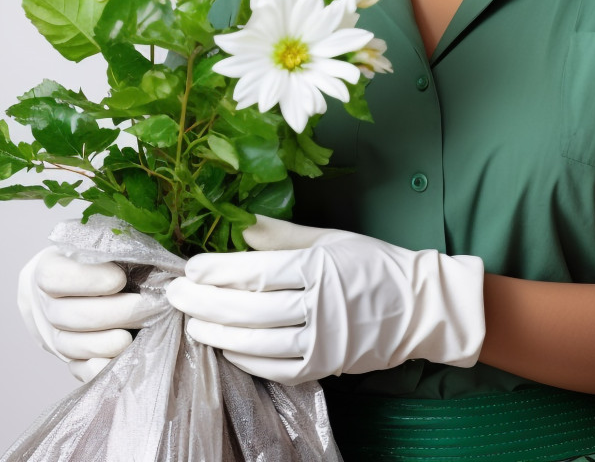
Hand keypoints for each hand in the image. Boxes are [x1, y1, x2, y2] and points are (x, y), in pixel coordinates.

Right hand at [18, 246, 159, 382]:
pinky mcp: (66, 357)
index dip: (87, 280)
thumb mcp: (101, 241)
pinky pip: (76, 370)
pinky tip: (118, 361)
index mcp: (48, 267)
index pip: (53, 276)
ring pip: (68, 345)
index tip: (119, 279)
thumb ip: (116, 245)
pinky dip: (97, 369)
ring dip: (102, 344)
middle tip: (142, 308)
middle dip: (109, 314)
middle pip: (65, 315)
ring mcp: (50, 334)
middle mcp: (42, 303)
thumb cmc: (98, 256)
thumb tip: (147, 254)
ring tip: (130, 338)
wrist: (75, 284)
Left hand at [165, 216, 484, 384]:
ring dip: (218, 335)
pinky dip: (247, 360)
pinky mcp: (325, 367)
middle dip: (206, 303)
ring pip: (258, 343)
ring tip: (192, 324)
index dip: (220, 270)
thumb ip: (284, 235)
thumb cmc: (373, 262)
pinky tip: (226, 348)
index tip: (191, 267)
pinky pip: (276, 369)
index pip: (259, 271)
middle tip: (175, 296)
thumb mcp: (331, 238)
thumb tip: (243, 225)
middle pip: (250, 308)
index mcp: (320, 267)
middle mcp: (320, 306)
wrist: (419, 306)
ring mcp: (323, 341)